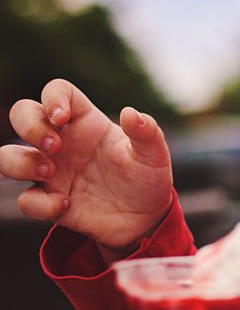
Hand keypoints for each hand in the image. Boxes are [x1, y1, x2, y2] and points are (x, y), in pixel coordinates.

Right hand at [0, 79, 173, 252]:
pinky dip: (40, 204)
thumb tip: (130, 113)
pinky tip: (66, 205)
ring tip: (51, 173)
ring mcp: (52, 171)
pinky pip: (26, 200)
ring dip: (20, 163)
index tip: (62, 118)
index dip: (52, 98)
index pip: (57, 91)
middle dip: (28, 126)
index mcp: (86, 122)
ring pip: (8, 156)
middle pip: (22, 114)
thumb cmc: (147, 177)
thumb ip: (147, 132)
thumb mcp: (154, 154)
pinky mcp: (48, 201)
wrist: (145, 218)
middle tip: (54, 147)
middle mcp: (63, 141)